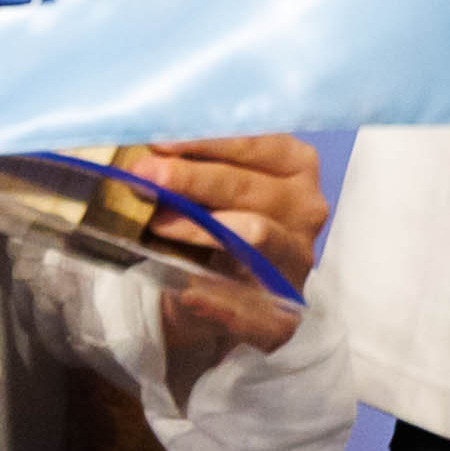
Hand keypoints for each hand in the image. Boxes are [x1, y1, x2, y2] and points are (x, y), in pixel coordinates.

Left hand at [118, 135, 325, 378]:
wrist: (213, 289)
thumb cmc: (212, 219)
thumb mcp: (207, 182)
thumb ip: (190, 163)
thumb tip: (147, 150)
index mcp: (295, 164)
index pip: (255, 143)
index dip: (206, 140)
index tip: (159, 142)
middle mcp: (305, 208)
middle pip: (248, 186)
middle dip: (191, 179)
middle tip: (143, 176)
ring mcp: (298, 259)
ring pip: (255, 233)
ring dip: (200, 228)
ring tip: (156, 223)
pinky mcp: (285, 310)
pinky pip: (257, 305)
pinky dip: (221, 300)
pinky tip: (190, 293)